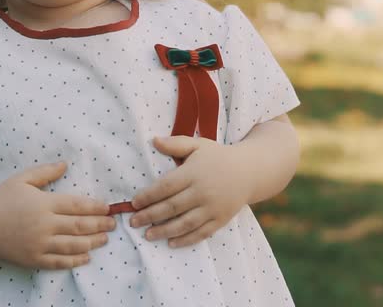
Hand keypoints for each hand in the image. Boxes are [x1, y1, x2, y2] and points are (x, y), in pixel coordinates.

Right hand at [0, 163, 115, 269]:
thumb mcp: (21, 180)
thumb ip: (45, 172)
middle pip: (79, 226)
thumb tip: (66, 164)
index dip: (95, 207)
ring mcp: (39, 244)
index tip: (107, 208)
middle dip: (99, 225)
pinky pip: (58, 262)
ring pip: (73, 245)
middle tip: (113, 224)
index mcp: (44, 204)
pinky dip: (74, 261)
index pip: (77, 205)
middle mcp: (44, 225)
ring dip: (92, 242)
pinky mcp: (33, 259)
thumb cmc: (0, 201)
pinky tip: (86, 258)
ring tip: (104, 240)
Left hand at [129, 137, 250, 247]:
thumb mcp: (198, 145)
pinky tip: (171, 243)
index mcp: (194, 172)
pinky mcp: (221, 219)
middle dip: (150, 215)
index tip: (134, 203)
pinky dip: (186, 240)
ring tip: (148, 235)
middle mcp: (203, 191)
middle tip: (133, 222)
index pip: (166, 186)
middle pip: (172, 207)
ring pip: (185, 223)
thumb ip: (176, 144)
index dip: (148, 196)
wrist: (249, 171)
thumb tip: (153, 140)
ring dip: (164, 231)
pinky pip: (201, 233)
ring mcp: (213, 207)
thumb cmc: (218, 157)